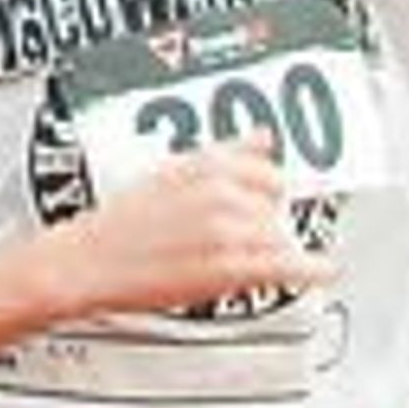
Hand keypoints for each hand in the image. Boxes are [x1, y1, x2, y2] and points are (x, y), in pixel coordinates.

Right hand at [48, 139, 327, 316]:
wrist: (85, 263)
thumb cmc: (119, 224)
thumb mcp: (171, 171)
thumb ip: (226, 154)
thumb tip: (263, 136)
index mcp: (208, 163)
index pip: (269, 171)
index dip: (266, 193)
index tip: (265, 204)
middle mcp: (224, 192)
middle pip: (278, 207)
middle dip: (266, 224)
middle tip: (241, 241)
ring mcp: (229, 231)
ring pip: (282, 237)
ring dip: (273, 251)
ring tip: (245, 261)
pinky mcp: (231, 267)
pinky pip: (290, 266)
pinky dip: (313, 270)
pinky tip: (323, 272)